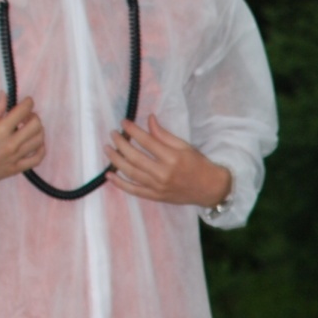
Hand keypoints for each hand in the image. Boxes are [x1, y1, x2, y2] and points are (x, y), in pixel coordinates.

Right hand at [0, 97, 43, 190]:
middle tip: (26, 115)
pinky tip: (36, 144)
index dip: (28, 103)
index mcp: (1, 130)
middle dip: (33, 116)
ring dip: (38, 130)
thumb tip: (5, 96)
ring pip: (38, 141)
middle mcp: (12, 144)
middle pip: (35, 125)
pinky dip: (41, 150)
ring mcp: (15, 158)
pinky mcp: (15, 169)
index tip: (27, 101)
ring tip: (30, 128)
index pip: (23, 111)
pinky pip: (36, 160)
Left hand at [105, 116, 233, 207]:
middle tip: (113, 134)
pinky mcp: (155, 196)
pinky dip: (120, 183)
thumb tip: (149, 120)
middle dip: (121, 144)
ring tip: (107, 149)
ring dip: (116, 160)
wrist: (209, 189)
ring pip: (131, 172)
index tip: (124, 122)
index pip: (147, 141)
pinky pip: (133, 190)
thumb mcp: (184, 146)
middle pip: (135, 157)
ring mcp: (157, 187)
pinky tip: (109, 175)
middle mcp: (163, 173)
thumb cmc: (198, 165)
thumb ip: (164, 135)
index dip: (133, 130)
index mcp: (172, 158)